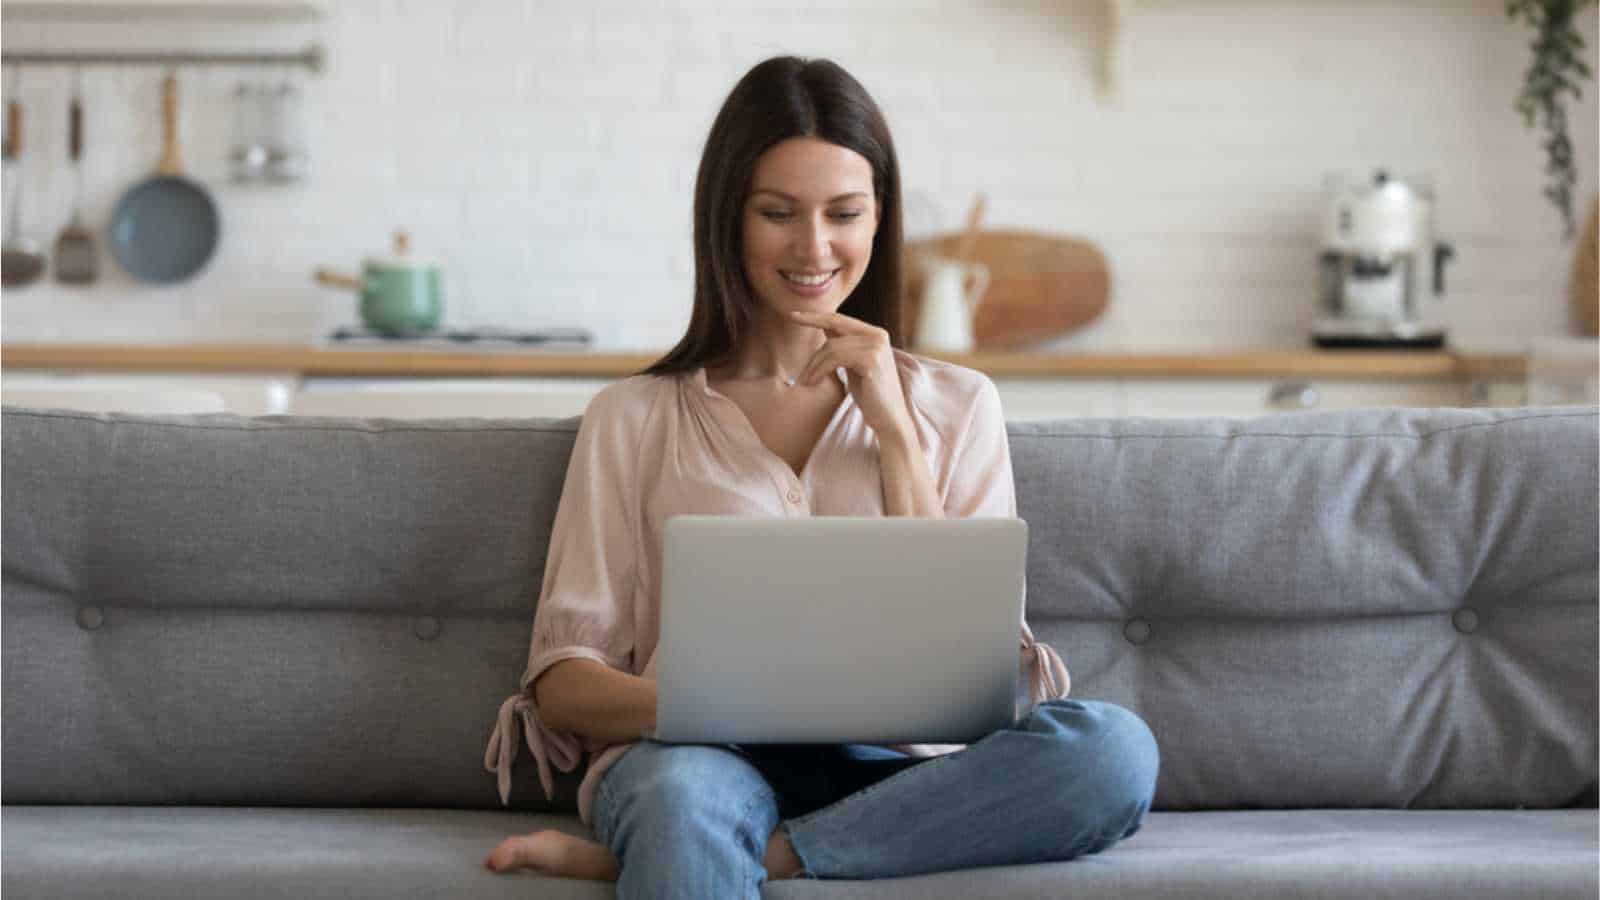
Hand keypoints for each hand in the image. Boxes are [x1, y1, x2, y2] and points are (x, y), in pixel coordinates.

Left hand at [789, 309, 913, 442]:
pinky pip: (835, 358)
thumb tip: (824, 327)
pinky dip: (819, 370)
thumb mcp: (854, 365)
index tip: (792, 316)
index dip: (814, 316)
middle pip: (833, 329)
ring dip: (814, 366)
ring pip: (831, 347)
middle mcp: (878, 335)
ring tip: (806, 382)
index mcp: (875, 334)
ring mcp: (876, 346)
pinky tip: (813, 383)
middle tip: (800, 374)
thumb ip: (844, 346)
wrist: (889, 419)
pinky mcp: (871, 360)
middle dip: (812, 350)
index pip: (839, 319)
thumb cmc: (870, 395)